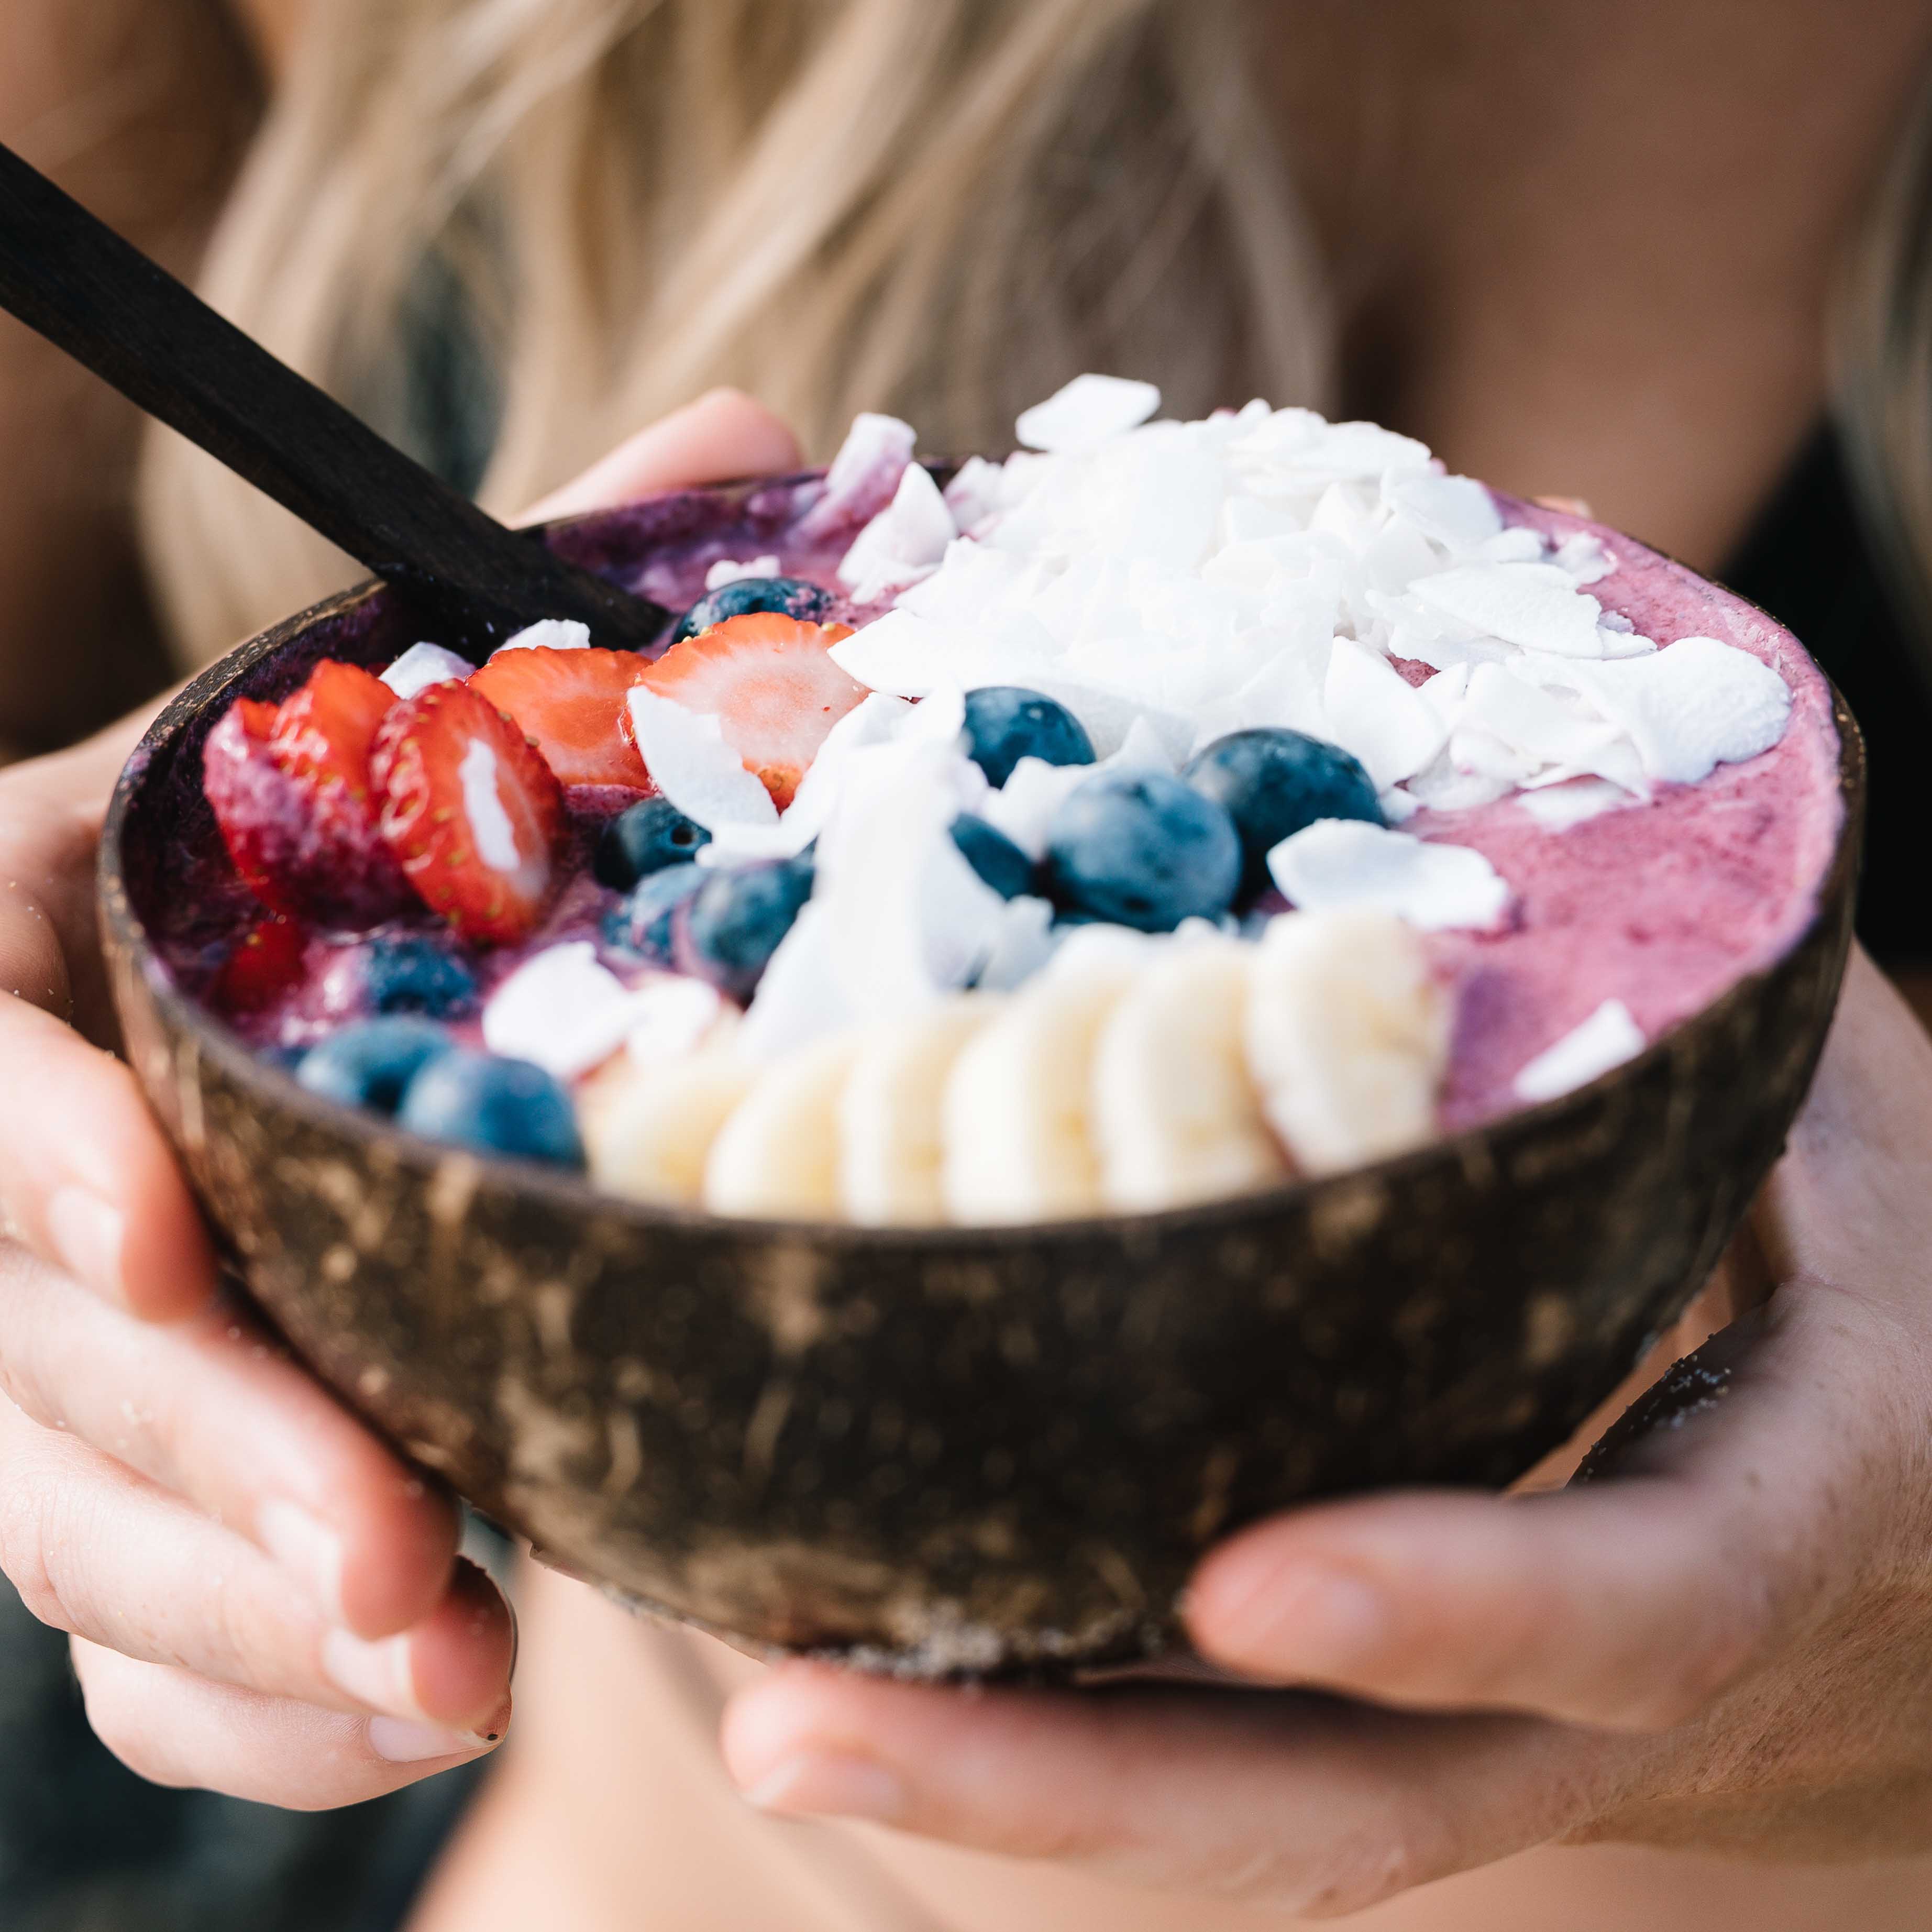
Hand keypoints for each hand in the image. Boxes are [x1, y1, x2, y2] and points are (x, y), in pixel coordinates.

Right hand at [0, 389, 800, 1808]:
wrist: (372, 1084)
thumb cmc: (402, 897)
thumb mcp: (458, 750)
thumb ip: (560, 614)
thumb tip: (763, 431)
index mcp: (49, 950)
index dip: (3, 1139)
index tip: (154, 1223)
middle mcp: (25, 1179)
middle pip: (26, 1340)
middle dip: (200, 1453)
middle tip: (406, 1553)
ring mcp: (56, 1376)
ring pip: (73, 1533)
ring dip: (249, 1614)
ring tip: (455, 1662)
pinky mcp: (127, 1517)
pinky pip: (138, 1667)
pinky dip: (263, 1710)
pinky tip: (413, 1708)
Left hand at [720, 946, 1931, 1914]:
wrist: (1918, 1491)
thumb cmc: (1879, 1256)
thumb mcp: (1838, 1124)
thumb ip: (1693, 1026)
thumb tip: (1508, 851)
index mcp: (1783, 1518)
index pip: (1646, 1604)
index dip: (1466, 1605)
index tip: (1240, 1581)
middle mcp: (1601, 1674)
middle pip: (1347, 1794)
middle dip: (1072, 1785)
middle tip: (784, 1726)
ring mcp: (1471, 1705)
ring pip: (1238, 1791)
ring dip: (997, 1765)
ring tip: (765, 1696)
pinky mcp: (1378, 1679)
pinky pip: (1204, 1712)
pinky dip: (1039, 1686)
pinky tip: (853, 1615)